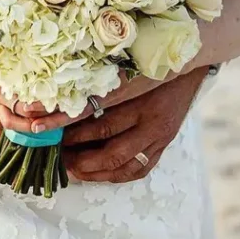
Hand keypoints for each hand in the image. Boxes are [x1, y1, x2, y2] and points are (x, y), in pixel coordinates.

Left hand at [60, 67, 208, 182]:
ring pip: (125, 166)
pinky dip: (117, 175)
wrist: (188, 67)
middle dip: (82, 158)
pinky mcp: (163, 146)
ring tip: (73, 168)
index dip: (74, 131)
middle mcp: (152, 124)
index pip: (102, 122)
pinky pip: (139, 169)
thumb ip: (104, 84)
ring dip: (96, 171)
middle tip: (59, 156)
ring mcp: (160, 138)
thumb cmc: (151, 63)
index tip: (51, 131)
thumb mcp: (128, 68)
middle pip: (113, 151)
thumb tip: (68, 98)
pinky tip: (99, 173)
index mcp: (141, 100)